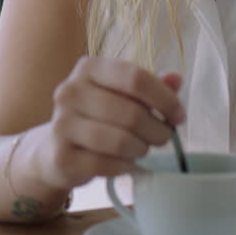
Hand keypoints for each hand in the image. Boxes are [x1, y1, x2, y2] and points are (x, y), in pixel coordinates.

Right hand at [29, 57, 184, 191]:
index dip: (165, 99)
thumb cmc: (97, 117)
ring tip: (143, 148)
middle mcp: (70, 92)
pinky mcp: (62, 156)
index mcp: (89, 68)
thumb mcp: (122, 94)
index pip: (135, 78)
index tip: (179, 116)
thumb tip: (176, 79)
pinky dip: (125, 166)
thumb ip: (150, 86)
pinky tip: (126, 162)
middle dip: (158, 130)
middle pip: (131, 113)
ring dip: (142, 149)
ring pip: (120, 141)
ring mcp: (62, 124)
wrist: (56, 149)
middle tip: (163, 138)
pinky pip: (106, 165)